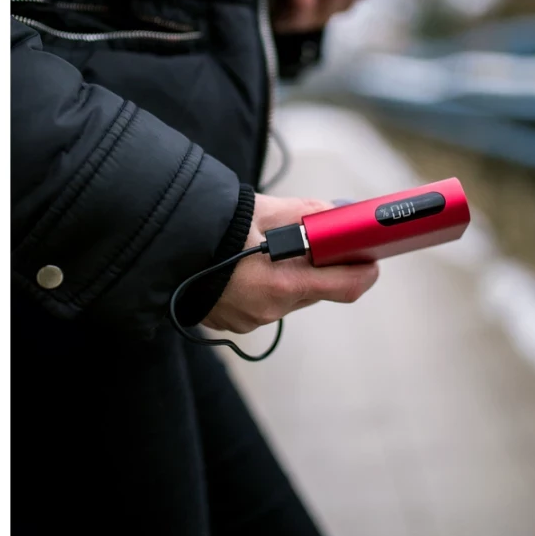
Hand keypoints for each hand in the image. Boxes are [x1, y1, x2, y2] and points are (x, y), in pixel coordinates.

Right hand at [202, 194, 379, 333]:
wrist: (161, 246)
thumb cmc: (211, 225)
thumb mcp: (264, 210)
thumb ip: (307, 214)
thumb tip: (338, 215)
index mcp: (281, 283)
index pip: (345, 286)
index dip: (365, 272)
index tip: (373, 259)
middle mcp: (269, 309)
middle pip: (317, 291)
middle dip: (324, 268)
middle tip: (325, 243)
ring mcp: (250, 321)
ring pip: (291, 298)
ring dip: (293, 276)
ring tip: (273, 248)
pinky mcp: (235, 324)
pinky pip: (266, 305)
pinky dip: (268, 286)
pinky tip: (251, 266)